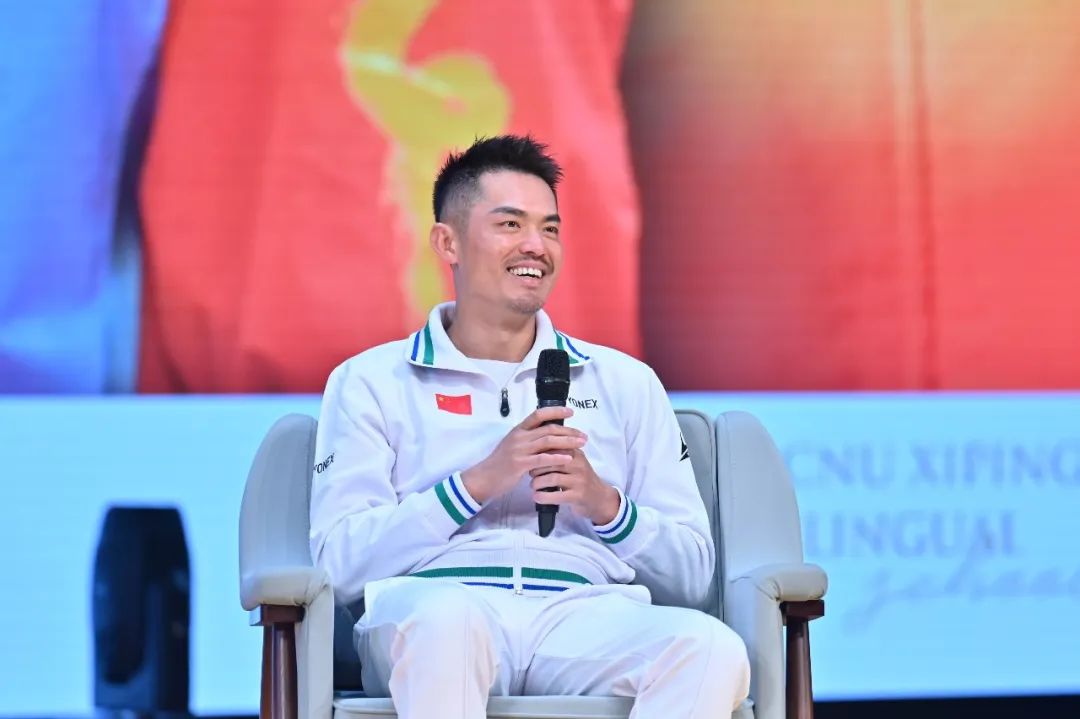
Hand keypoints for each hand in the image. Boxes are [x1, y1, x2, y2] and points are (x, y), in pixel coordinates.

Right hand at [460, 407, 585, 503]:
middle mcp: (520, 437)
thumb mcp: (513, 445)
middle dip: (568, 431)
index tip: (571, 411)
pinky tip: (568, 458)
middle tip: (583, 435)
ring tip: (581, 444)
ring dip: (567, 441)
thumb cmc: (500, 463)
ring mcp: (520, 450)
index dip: (555, 411)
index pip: (538, 414)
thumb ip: (528, 439)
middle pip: (548, 428)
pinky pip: (542, 458)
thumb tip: (546, 434)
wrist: (484, 478)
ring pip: (548, 441)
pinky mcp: (520, 464)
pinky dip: (557, 457)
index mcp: (518, 430)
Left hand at [530, 449, 620, 525]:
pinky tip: (536, 497)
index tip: (530, 458)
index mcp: (575, 453)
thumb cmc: (581, 478)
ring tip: (533, 485)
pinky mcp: (578, 495)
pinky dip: (543, 496)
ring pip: (552, 478)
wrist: (599, 498)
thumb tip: (536, 447)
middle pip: (551, 461)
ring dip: (537, 483)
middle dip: (536, 468)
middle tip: (530, 473)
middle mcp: (578, 464)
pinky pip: (556, 495)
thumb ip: (559, 453)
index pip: (553, 447)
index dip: (538, 453)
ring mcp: (579, 480)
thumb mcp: (574, 462)